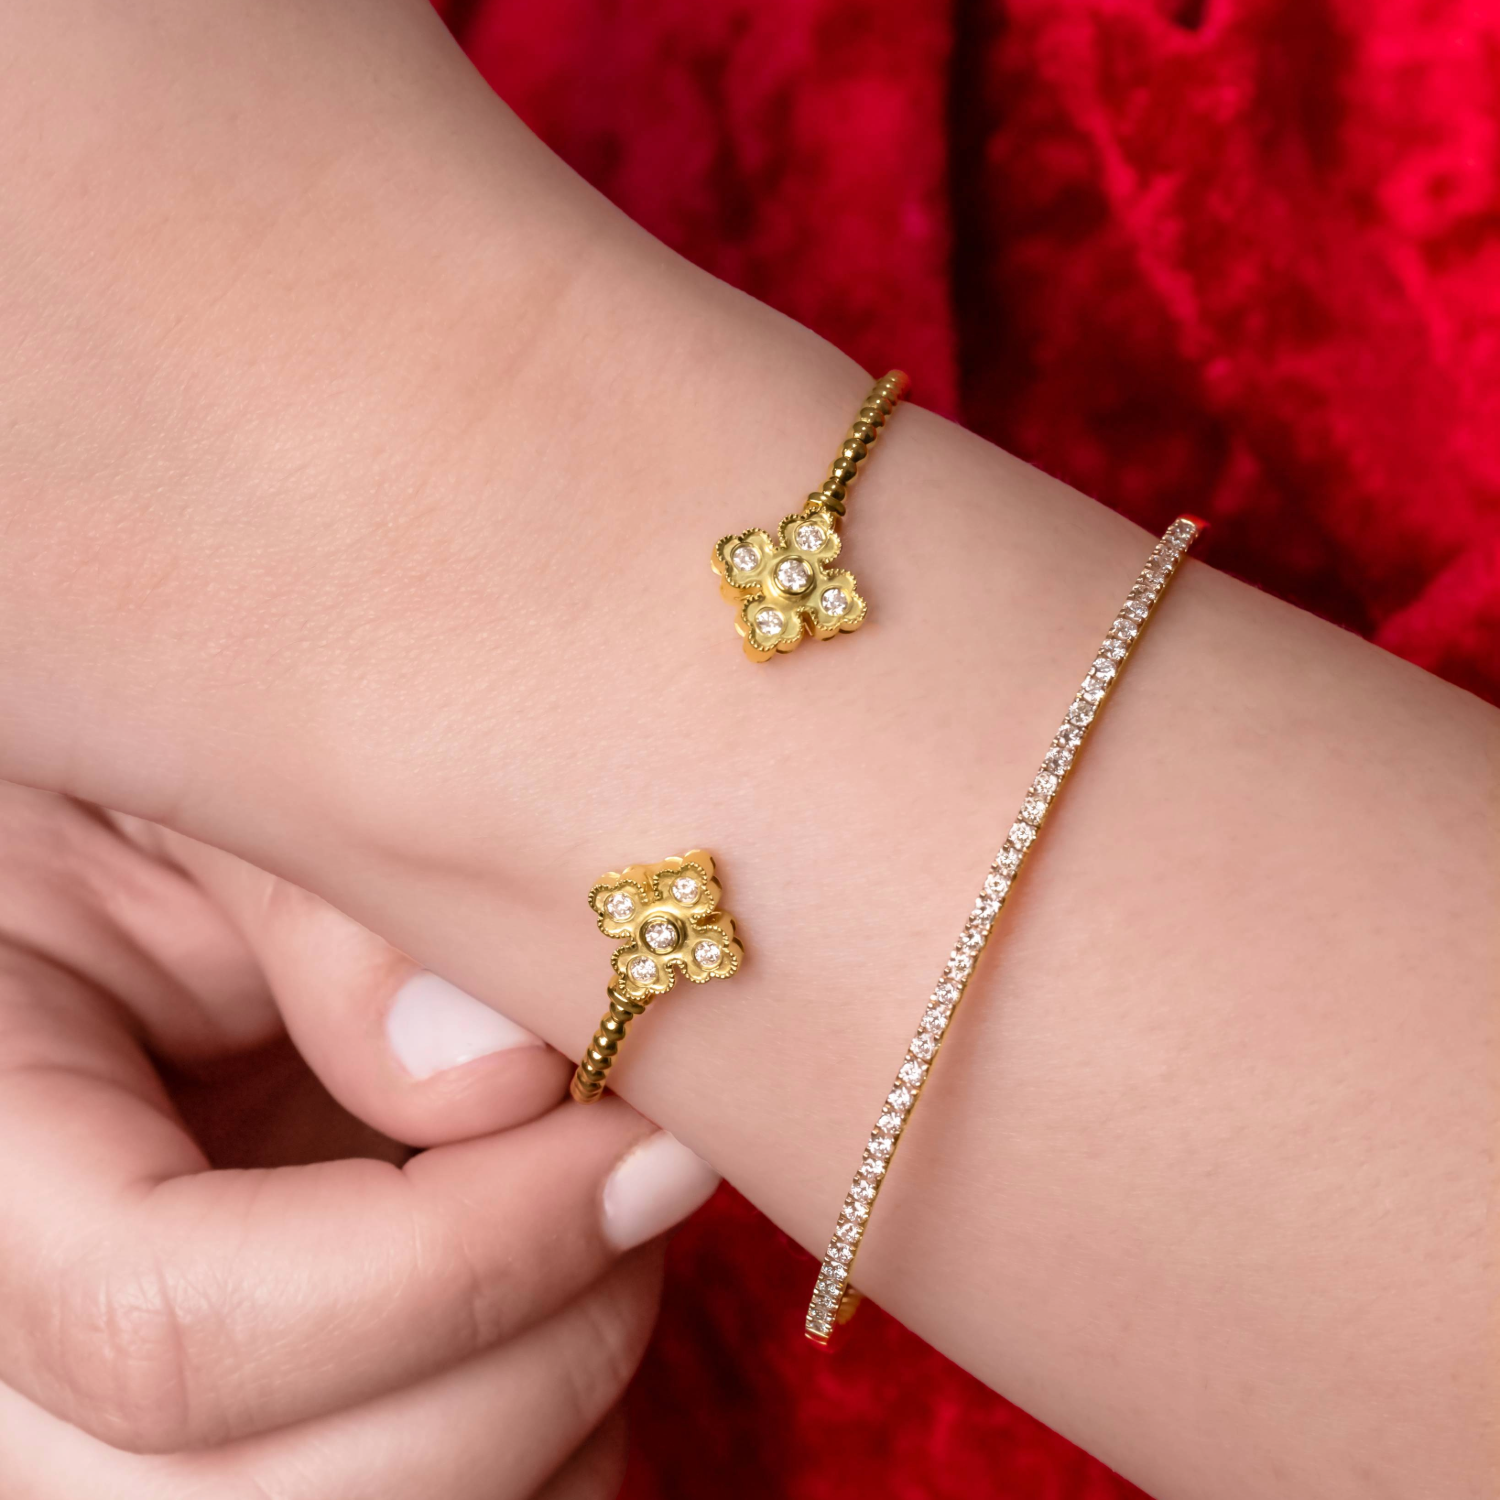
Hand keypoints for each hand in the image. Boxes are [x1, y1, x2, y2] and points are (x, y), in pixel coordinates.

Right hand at [0, 783, 718, 1497]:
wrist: (160, 884)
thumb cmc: (172, 808)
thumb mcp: (219, 805)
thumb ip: (327, 918)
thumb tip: (502, 1079)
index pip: (169, 1322)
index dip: (450, 1266)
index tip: (641, 1147)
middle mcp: (7, 1353)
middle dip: (522, 1358)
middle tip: (645, 1168)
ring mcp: (113, 1423)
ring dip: (548, 1415)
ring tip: (609, 1215)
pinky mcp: (239, 1440)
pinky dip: (550, 1451)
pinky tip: (572, 1290)